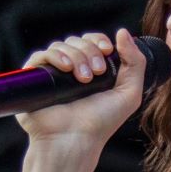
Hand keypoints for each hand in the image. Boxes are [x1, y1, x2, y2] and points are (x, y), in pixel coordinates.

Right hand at [16, 29, 147, 152]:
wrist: (75, 140)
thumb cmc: (102, 122)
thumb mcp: (129, 93)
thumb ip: (135, 62)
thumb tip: (123, 32)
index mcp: (92, 70)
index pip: (92, 41)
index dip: (99, 40)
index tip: (107, 50)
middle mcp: (71, 70)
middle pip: (77, 41)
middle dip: (90, 51)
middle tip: (97, 72)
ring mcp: (52, 74)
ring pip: (61, 46)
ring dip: (76, 56)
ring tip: (83, 78)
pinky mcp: (34, 79)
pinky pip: (40, 55)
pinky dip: (54, 56)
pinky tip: (66, 68)